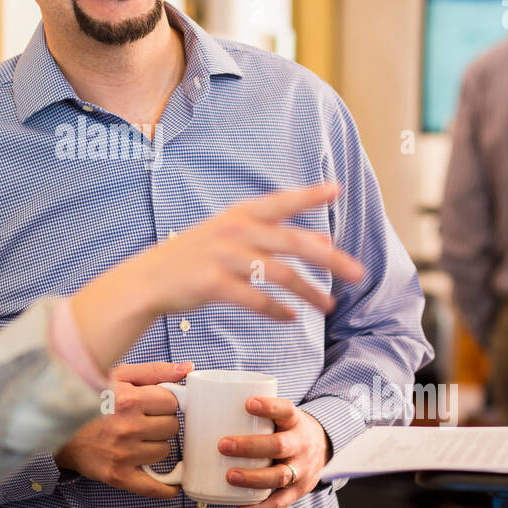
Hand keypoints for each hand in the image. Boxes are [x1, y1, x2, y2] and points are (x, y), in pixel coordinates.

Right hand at [54, 360, 192, 498]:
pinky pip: (154, 487)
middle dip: (162, 422)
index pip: (171, 402)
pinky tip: (173, 482)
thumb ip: (155, 371)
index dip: (164, 401)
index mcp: (129, 399)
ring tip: (139, 438)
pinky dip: (167, 487)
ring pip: (165, 451)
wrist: (57, 426)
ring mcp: (123, 454)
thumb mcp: (119, 375)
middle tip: (145, 420)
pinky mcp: (118, 475)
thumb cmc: (90, 398)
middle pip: (172, 427)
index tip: (153, 403)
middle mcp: (128, 427)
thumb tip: (188, 369)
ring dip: (157, 445)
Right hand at [68, 183, 365, 374]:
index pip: (280, 201)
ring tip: (330, 306)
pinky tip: (290, 318)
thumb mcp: (233, 240)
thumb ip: (275, 239)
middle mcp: (234, 231)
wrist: (148, 281)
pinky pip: (255, 299)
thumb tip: (324, 243)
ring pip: (280, 274)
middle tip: (359, 273)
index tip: (336, 189)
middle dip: (331, 259)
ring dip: (310, 292)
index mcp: (238, 215)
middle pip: (294, 242)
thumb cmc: (195, 259)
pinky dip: (277, 310)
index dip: (308, 195)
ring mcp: (223, 257)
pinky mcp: (213, 284)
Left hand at [219, 397, 331, 507]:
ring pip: (280, 476)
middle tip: (223, 445)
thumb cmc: (288, 428)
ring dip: (253, 478)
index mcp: (295, 421)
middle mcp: (301, 445)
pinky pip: (279, 503)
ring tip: (229, 476)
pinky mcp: (299, 490)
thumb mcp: (281, 415)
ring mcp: (302, 469)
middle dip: (250, 447)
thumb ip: (256, 414)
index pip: (285, 411)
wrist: (324, 447)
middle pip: (279, 446)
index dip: (269, 407)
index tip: (248, 404)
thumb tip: (202, 407)